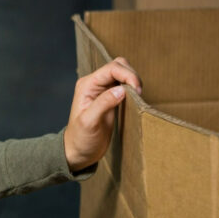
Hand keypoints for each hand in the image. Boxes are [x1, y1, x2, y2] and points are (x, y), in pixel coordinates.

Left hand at [63, 56, 141, 172]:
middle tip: (139, 93)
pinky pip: (125, 85)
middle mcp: (94, 84)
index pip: (111, 68)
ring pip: (123, 73)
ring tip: (138, 96)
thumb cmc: (81, 138)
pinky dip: (133, 88)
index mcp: (87, 85)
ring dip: (134, 81)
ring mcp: (103, 90)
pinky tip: (136, 99)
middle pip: (118, 66)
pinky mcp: (111, 98)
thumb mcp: (90, 122)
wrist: (79, 151)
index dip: (128, 75)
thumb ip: (104, 104)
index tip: (138, 90)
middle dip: (132, 75)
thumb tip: (121, 89)